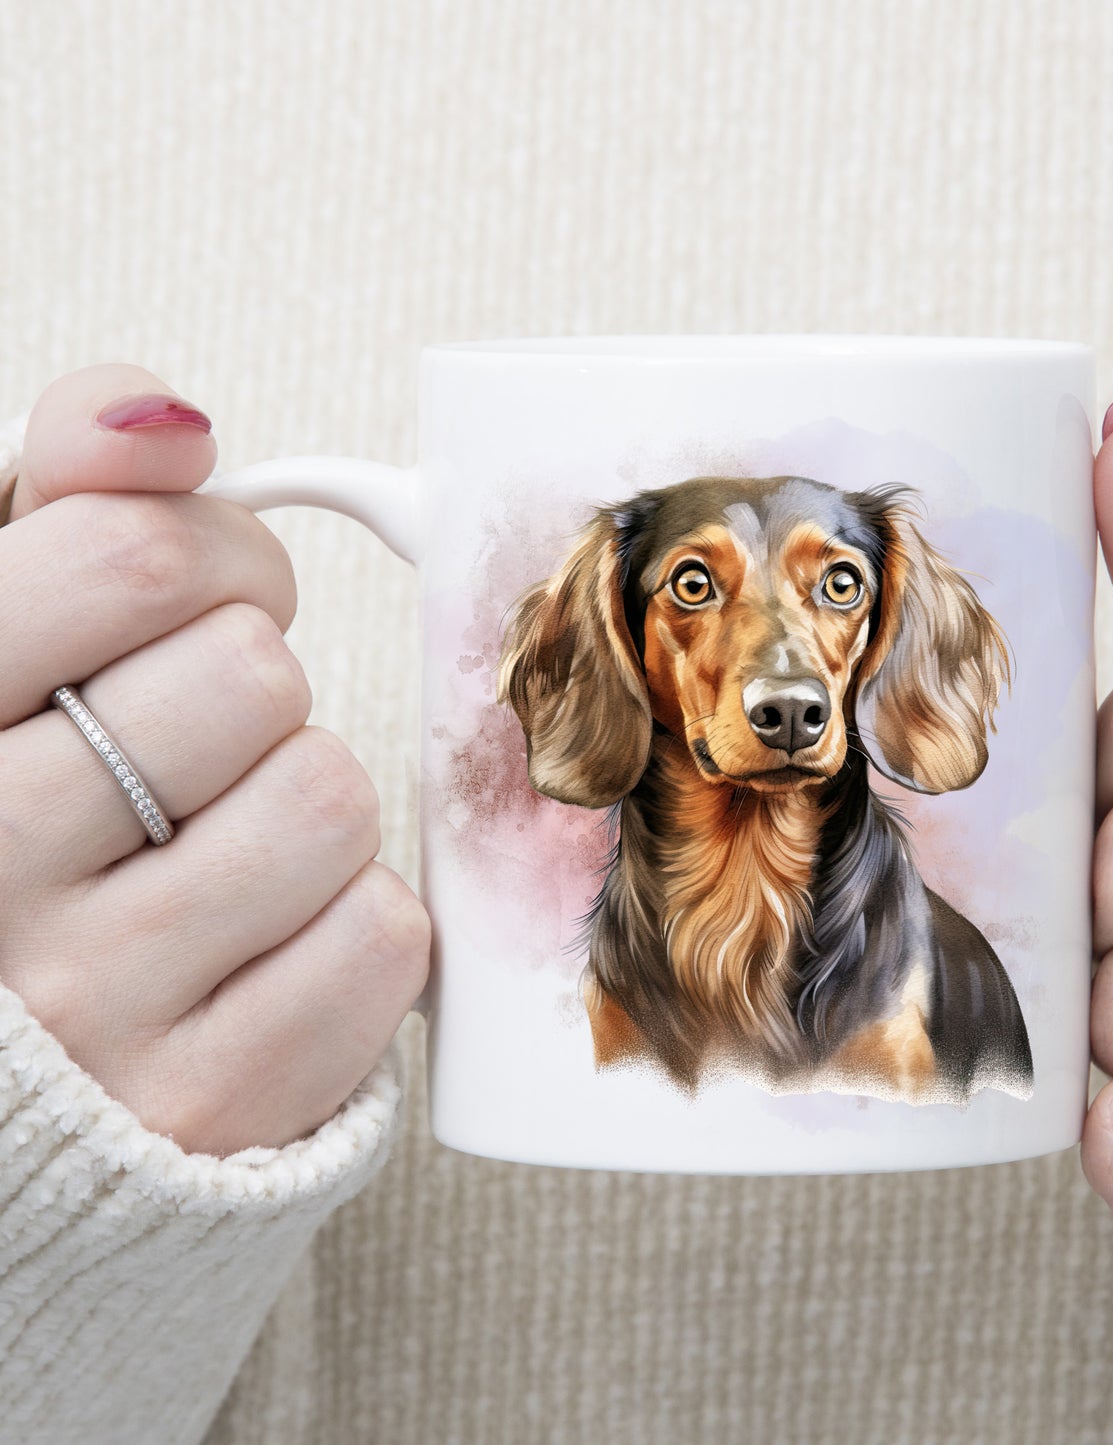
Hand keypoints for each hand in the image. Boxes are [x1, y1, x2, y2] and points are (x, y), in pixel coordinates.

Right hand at [0, 363, 429, 1155]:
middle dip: (253, 686)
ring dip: (303, 802)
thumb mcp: (6, 645)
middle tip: (202, 741)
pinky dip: (350, 922)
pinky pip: (381, 934)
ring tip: (221, 847)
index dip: (213, 555)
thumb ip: (69, 504)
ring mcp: (95, 1007)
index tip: (201, 597)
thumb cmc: (32, 817)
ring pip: (328, 796)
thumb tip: (166, 417)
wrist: (34, 1071)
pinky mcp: (214, 1101)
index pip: (130, 560)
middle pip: (251, 675)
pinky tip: (262, 943)